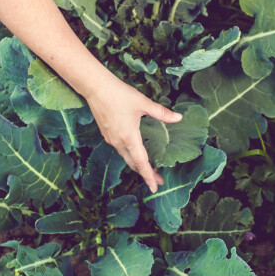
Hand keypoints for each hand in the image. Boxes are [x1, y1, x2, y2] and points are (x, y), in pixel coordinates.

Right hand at [85, 73, 181, 192]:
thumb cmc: (119, 94)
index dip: (149, 176)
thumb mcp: (143, 103)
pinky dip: (130, 155)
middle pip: (133, 164)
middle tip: (159, 180)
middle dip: (146, 173)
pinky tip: (136, 151)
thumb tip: (179, 118)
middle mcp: (119, 142)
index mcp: (129, 138)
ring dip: (138, 165)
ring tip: (149, 168)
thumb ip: (162, 113)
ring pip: (126, 157)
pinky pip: (120, 149)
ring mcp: (111, 139)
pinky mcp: (107, 134)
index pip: (141, 163)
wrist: (95, 88)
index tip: (155, 187)